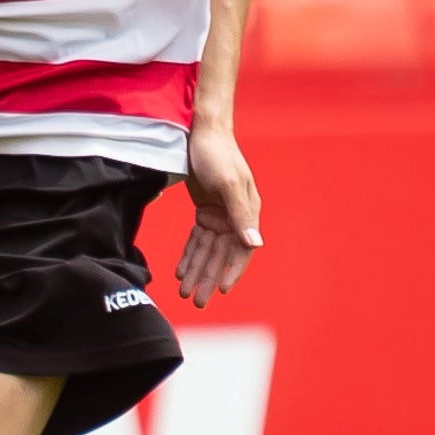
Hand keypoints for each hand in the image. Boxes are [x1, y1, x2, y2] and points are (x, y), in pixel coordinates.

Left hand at [177, 125, 263, 306]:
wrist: (202, 132)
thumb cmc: (217, 155)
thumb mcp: (227, 183)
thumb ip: (240, 214)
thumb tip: (254, 244)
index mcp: (248, 213)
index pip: (240, 250)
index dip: (230, 271)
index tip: (218, 290)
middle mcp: (237, 218)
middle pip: (221, 255)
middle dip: (208, 278)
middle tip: (196, 301)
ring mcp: (221, 215)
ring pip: (207, 251)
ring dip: (196, 271)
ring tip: (184, 291)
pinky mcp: (206, 211)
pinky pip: (198, 239)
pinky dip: (189, 255)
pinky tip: (180, 270)